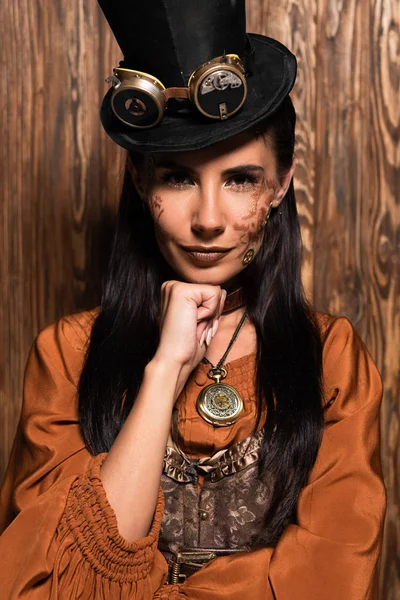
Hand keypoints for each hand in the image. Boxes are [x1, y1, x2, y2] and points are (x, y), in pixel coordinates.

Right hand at [152, 281, 225, 397]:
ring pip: (216, 292)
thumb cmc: (187, 346)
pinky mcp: (181, 291)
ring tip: (193, 326)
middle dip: (211, 314)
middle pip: (214, 291)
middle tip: (194, 328)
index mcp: (175, 292)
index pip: (209, 293)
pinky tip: (192, 322)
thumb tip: (222, 290)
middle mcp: (172, 286)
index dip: (210, 313)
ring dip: (210, 315)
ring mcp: (175, 286)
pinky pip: (214, 294)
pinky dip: (209, 313)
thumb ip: (211, 304)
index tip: (194, 327)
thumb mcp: (203, 321)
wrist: (175, 360)